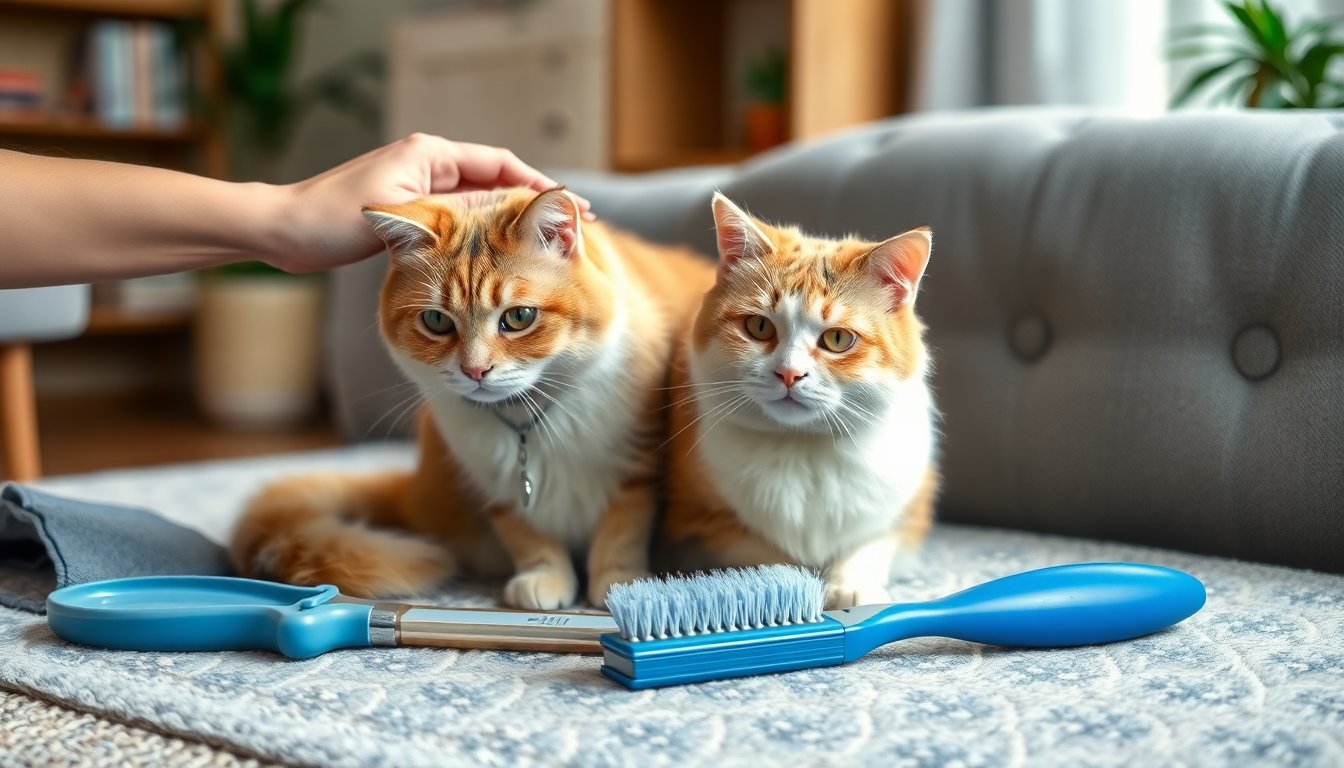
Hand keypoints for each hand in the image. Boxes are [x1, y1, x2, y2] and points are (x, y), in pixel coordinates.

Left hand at [269, 133, 592, 272]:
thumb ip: (455, 211)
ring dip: (512, 223)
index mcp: (430, 154)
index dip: (540, 185)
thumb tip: (507, 211)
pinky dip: (485, 235)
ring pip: (480, 203)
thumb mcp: (401, 214)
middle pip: (496, 182)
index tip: (571, 206)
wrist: (283, 232)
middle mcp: (428, 165)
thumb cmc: (331, 219)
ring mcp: (419, 189)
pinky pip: (460, 221)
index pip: (500, 163)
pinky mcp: (410, 213)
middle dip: (535, 205)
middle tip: (574, 231)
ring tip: (549, 245)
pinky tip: (503, 256)